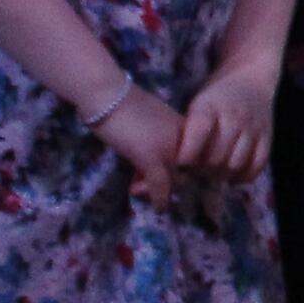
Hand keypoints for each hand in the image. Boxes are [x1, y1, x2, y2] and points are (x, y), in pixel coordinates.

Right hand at [94, 88, 187, 203]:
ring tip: (137, 190)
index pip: (194, 157)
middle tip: (141, 184)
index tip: (165, 175)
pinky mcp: (152, 156)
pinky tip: (158, 207)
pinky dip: (159, 197)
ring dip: (158, 190)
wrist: (109, 95)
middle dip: (169, 181)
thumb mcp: (148, 124)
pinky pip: (161, 184)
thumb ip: (155, 142)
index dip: (181, 170)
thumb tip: (147, 166)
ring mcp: (170, 148)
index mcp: (186, 128)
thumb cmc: (124, 106)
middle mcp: (184, 139)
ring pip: (175, 179)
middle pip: (188, 170)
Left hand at [175, 63, 276, 181]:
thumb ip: (188, 132)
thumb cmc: (215, 98)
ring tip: (213, 173)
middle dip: (203, 170)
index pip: (198, 136)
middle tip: (196, 172)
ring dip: (222, 175)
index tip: (180, 165)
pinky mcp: (267, 136)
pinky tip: (233, 174)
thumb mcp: (196, 106)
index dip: (186, 157)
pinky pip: (257, 165)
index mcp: (210, 107)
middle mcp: (234, 117)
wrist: (251, 77)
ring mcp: (254, 127)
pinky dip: (243, 175)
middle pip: (216, 157)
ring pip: (236, 164)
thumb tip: (177, 167)